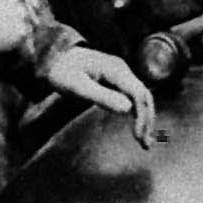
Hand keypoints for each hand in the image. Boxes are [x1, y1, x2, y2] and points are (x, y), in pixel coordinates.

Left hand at [37, 41, 155, 147]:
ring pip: (141, 97)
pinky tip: (138, 126)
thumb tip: (128, 109)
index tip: (138, 136)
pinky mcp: (117, 80)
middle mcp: (122, 70)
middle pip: (144, 96)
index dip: (141, 115)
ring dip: (146, 118)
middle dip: (147, 120)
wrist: (55, 56)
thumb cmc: (63, 71)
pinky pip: (133, 97)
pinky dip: (138, 112)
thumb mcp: (77, 86)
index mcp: (115, 70)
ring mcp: (121, 74)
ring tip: (145, 141)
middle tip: (146, 145)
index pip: (138, 93)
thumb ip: (102, 97)